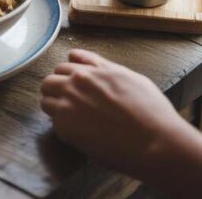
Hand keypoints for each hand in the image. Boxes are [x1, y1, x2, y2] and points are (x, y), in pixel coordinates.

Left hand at [40, 49, 188, 175]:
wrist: (155, 141)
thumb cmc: (151, 111)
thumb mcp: (130, 77)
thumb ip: (103, 67)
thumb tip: (83, 60)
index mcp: (93, 70)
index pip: (65, 64)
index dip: (69, 75)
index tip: (73, 83)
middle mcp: (76, 83)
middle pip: (50, 80)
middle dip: (57, 89)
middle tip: (70, 103)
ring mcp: (68, 104)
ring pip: (45, 99)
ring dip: (55, 106)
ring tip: (72, 118)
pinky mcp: (65, 128)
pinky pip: (54, 123)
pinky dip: (63, 126)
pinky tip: (80, 132)